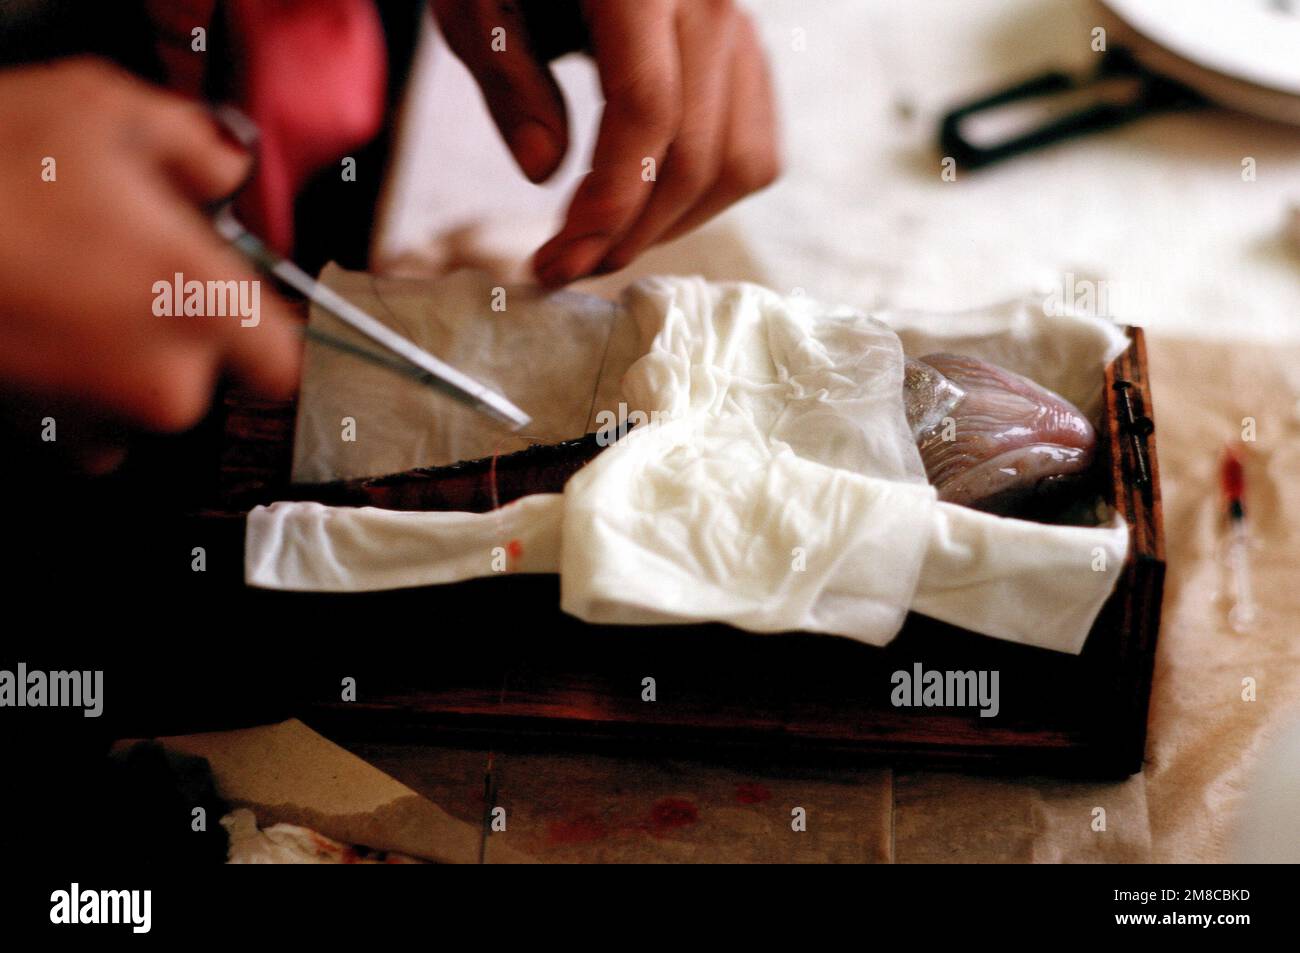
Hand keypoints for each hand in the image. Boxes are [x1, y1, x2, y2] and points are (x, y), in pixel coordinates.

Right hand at [0, 58, 300, 469]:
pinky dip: (75, 383)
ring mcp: (100, 415)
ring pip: (147, 392)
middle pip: (212, 368)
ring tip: (71, 284)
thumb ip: (192, 144)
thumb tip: (223, 167)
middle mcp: (165, 377)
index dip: (271, 327)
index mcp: (204, 304)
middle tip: (128, 257)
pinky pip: (88, 422)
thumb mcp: (100, 110)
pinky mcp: (42, 432)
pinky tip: (43, 323)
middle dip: (181, 318)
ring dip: (125, 351)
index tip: (251, 303)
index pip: (289, 359)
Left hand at [432, 0, 779, 286]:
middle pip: (697, 153)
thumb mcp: (478, 3)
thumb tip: (545, 173)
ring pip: (739, 164)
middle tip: (566, 267)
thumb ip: (508, 79)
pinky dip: (705, 197)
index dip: (608, 202)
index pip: (647, 110)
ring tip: (604, 243)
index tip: (560, 260)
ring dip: (671, 225)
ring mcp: (740, 25)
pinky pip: (754, 150)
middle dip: (631, 233)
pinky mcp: (748, 53)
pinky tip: (644, 205)